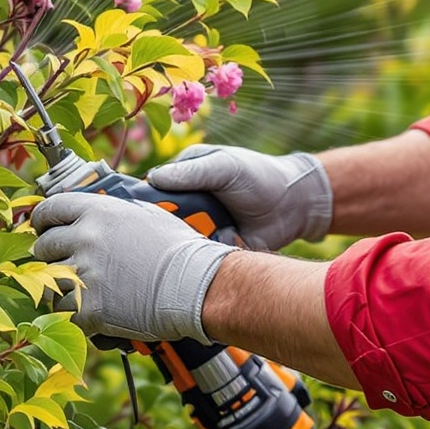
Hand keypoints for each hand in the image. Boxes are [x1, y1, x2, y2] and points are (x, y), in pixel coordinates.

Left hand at [30, 192, 232, 341]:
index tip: (44, 229)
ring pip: (50, 283)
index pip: (49, 210)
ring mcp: (85, 275)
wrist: (195, 285)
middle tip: (63, 263)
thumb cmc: (178, 249)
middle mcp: (85, 239)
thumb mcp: (145, 214)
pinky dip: (75, 315)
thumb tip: (95, 214)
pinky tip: (91, 312)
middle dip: (51, 256)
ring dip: (61, 288)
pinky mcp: (90, 309)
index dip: (43, 221)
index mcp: (97, 212)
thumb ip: (112, 213)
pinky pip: (64, 312)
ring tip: (79, 292)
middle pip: (44, 247)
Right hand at [146, 144, 331, 250]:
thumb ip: (192, 172)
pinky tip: (206, 258)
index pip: (150, 192)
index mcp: (183, 178)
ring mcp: (199, 228)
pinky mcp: (212, 249)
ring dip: (183, 247)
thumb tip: (153, 179)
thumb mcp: (224, 167)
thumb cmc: (258, 176)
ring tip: (194, 245)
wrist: (294, 206)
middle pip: (161, 222)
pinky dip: (199, 261)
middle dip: (163, 231)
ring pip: (177, 244)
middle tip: (169, 234)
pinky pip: (197, 260)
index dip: (141, 205)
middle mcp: (186, 205)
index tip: (135, 216)